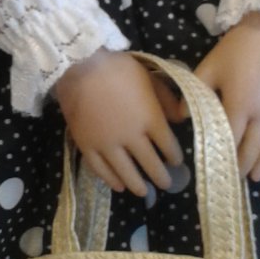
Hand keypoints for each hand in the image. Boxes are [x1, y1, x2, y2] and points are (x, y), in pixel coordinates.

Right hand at [54, 49, 183, 196]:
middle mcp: (132, 137)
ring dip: (138, 185)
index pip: (168, 146)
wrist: (79, 66)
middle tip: (166, 184)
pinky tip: (118, 186)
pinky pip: (100, 169)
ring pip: (126, 172)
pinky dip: (110, 180)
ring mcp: (108, 144)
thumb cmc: (118, 68)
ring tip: (145, 192)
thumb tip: (180, 119)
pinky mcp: (87, 146)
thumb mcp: (149, 76)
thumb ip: (166, 99)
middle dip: (161, 176)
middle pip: (150, 164)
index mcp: (150, 119)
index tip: (176, 162)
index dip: (174, 156)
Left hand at [188, 12, 259, 180]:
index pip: (230, 140)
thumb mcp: (210, 67)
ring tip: (252, 177)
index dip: (223, 156)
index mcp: (239, 104)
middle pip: (252, 149)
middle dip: (242, 166)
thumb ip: (195, 94)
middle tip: (232, 178)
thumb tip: (182, 118)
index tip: (214, 169)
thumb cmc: (237, 48)